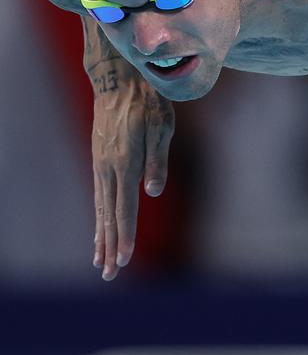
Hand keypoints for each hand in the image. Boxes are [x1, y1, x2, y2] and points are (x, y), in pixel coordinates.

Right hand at [91, 66, 173, 279]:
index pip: (125, 208)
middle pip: (109, 215)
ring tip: (100, 260)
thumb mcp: (161, 127)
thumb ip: (157, 161)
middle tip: (109, 274)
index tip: (125, 259)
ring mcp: (101, 164)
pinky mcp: (100, 159)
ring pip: (101, 207)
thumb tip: (152, 192)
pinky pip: (99, 194)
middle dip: (110, 246)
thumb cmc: (149, 102)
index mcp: (125, 163)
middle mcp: (108, 168)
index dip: (125, 235)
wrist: (120, 80)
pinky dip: (99, 215)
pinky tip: (100, 228)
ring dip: (101, 236)